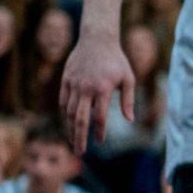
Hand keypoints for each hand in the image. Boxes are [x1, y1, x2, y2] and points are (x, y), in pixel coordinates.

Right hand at [60, 33, 133, 151]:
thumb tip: (129, 119)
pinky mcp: (66, 79)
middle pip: (80, 119)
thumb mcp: (128, 79)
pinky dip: (65, 113)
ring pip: (69, 111)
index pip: (99, 118)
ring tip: (73, 140)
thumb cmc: (116, 60)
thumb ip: (128, 100)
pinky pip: (63, 100)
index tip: (99, 143)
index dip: (99, 133)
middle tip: (79, 152)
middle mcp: (86, 89)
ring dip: (70, 128)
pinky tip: (69, 122)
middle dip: (79, 138)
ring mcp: (74, 84)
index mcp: (102, 90)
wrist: (97, 39)